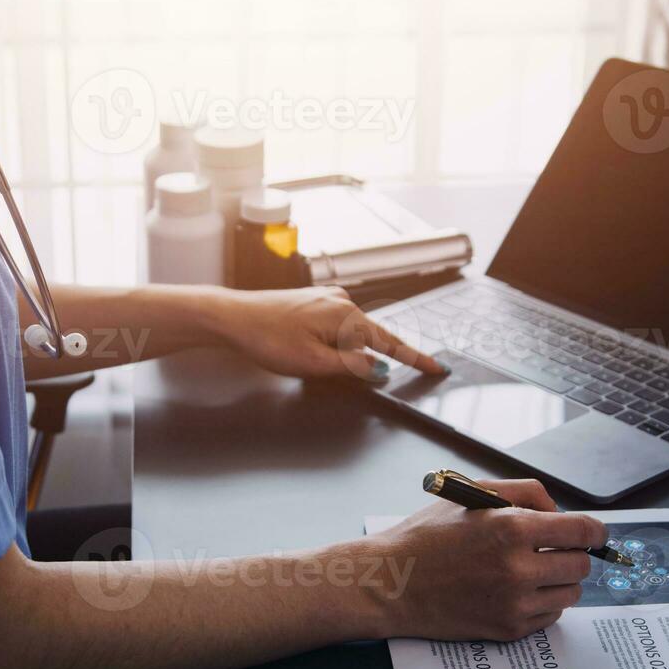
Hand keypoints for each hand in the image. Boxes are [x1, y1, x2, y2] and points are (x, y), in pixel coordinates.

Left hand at [209, 286, 445, 380]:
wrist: (232, 317)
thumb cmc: (267, 338)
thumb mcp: (313, 364)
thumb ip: (351, 367)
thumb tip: (379, 369)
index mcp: (347, 316)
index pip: (390, 343)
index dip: (414, 359)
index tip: (437, 368)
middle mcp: (342, 301)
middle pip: (368, 339)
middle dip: (360, 361)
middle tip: (324, 369)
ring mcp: (328, 299)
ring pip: (350, 336)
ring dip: (339, 354)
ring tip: (302, 358)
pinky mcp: (315, 302)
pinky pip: (336, 328)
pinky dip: (331, 344)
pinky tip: (306, 350)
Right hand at [370, 480, 606, 640]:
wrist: (391, 582)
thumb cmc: (427, 536)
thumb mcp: (471, 493)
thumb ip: (524, 493)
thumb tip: (559, 512)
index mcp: (511, 528)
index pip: (581, 531)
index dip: (594, 531)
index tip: (594, 534)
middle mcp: (518, 568)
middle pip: (580, 565)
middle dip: (570, 554)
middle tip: (550, 551)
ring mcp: (514, 603)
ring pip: (570, 593)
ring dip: (558, 581)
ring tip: (530, 571)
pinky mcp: (508, 629)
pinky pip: (550, 616)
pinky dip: (541, 603)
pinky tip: (515, 592)